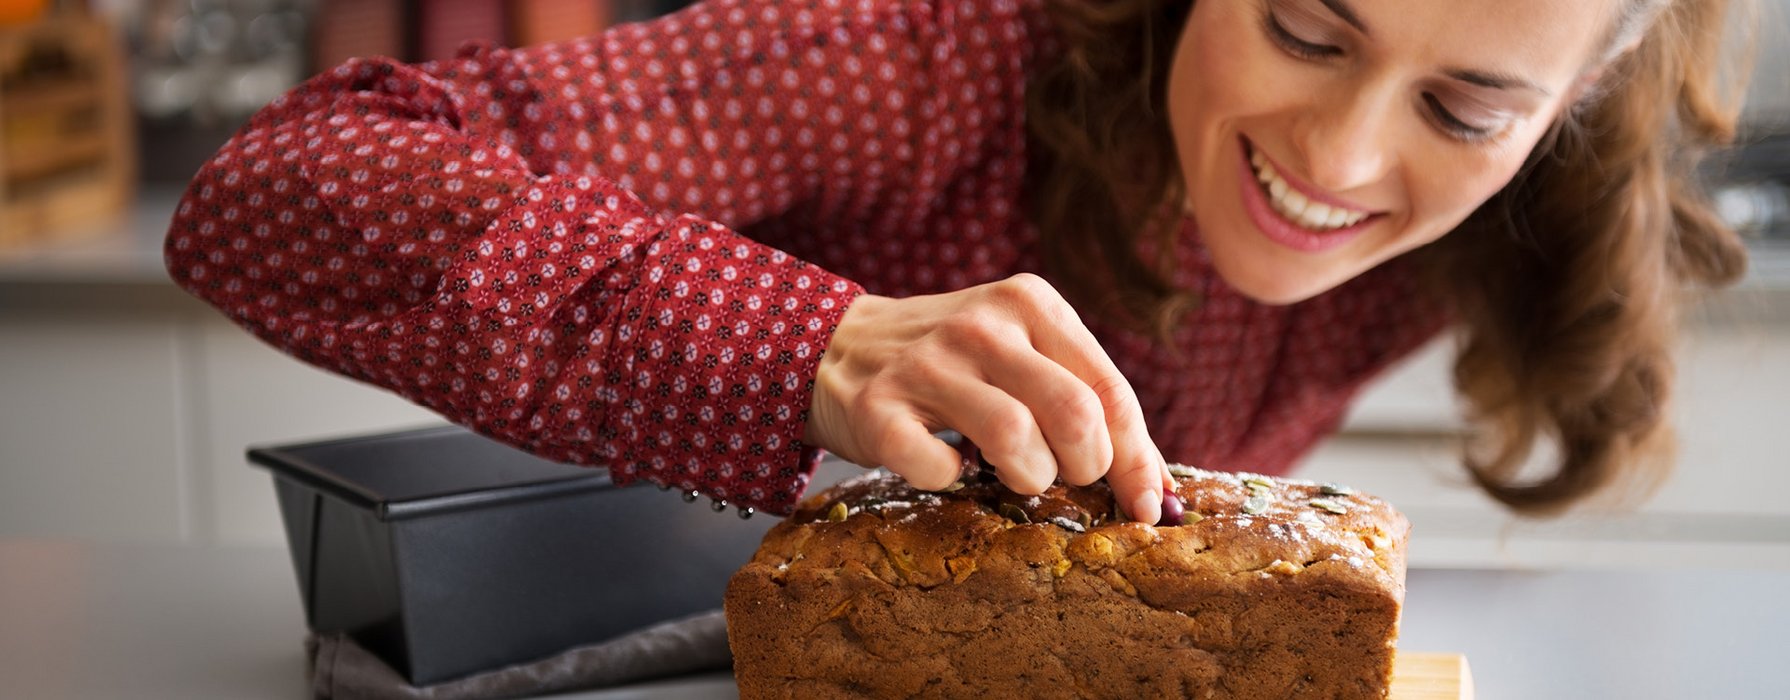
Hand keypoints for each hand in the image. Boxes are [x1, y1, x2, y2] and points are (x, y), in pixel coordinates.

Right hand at [803, 274, 1176, 522]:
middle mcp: (981, 324)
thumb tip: (1160, 493)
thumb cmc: (955, 363)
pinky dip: (950, 481)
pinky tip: (946, 463)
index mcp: (1029, 303)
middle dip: (1083, 468)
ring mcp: (925, 364)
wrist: (836, 346)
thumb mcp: (1024, 354)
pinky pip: (938, 469)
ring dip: (1026, 476)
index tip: (1145, 506)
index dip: (1137, 460)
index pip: (1110, 390)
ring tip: (1009, 469)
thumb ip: (1089, 403)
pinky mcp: (876, 409)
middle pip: (1075, 415)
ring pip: (1016, 441)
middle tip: (1060, 473)